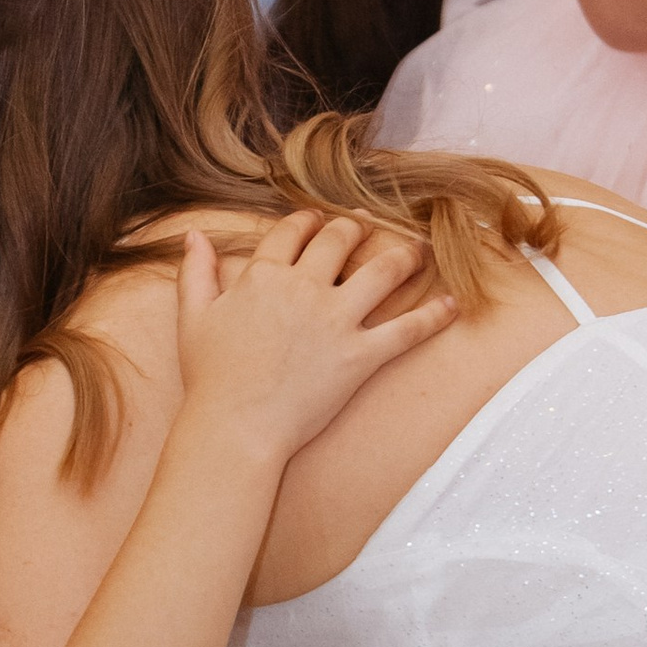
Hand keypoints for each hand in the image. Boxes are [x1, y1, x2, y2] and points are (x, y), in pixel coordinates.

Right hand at [175, 208, 455, 458]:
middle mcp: (304, 288)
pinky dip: (434, 315)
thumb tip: (194, 236)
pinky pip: (408, 329)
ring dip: (404, 256)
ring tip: (419, 250)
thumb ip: (196, 272)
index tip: (317, 220)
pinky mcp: (362, 355)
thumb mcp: (193, 318)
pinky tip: (453, 304)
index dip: (308, 221)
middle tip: (367, 227)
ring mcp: (337, 320)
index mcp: (264, 276)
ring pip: (382, 271)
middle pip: (340, 241)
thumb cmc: (211, 378)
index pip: (293, 231)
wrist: (236, 426)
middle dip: (356, 229)